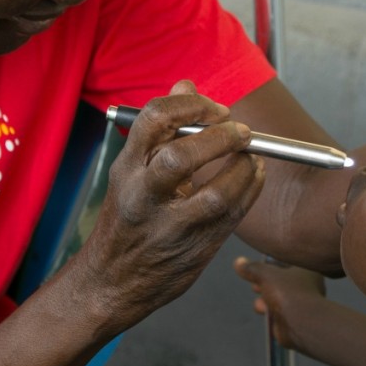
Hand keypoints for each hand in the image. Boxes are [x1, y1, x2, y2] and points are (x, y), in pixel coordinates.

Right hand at [80, 81, 265, 330]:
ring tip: (251, 156)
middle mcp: (144, 195)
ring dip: (242, 168)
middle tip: (240, 130)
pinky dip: (251, 189)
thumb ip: (163, 129)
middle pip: (181, 155)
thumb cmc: (128, 219)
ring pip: (214, 193)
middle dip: (219, 137)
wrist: (111, 282)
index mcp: (127, 168)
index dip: (192, 105)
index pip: (155, 118)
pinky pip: (232, 215)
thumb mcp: (133, 170)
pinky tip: (254, 176)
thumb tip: (187, 82)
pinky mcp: (195, 248)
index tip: (214, 108)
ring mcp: (170, 225)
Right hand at [233, 256, 325, 349]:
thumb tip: (238, 262)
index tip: (260, 267)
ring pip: (279, 298)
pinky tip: (263, 311)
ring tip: (259, 302)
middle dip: (266, 284)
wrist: (298, 323)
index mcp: (307, 271)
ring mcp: (302, 304)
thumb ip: (252, 268)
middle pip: (282, 282)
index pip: (288, 264)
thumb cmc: (286, 293)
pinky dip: (269, 311)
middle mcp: (307, 287)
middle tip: (255, 284)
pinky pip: (278, 312)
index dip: (272, 265)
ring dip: (265, 299)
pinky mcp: (294, 319)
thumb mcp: (265, 275)